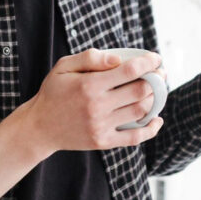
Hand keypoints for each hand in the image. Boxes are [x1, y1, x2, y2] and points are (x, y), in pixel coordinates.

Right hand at [20, 48, 166, 155]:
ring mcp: (101, 126)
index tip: (155, 58)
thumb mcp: (63, 67)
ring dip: (155, 100)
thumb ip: (89, 58)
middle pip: (140, 91)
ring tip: (156, 91)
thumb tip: (118, 59)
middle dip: (157, 80)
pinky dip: (151, 129)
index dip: (148, 62)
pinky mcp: (103, 141)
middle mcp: (97, 106)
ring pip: (141, 111)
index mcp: (89, 85)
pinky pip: (134, 137)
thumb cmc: (53, 92)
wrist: (39, 127)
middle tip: (160, 74)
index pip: (129, 71)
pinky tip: (157, 119)